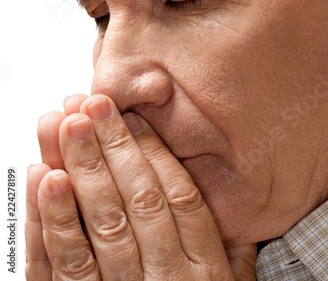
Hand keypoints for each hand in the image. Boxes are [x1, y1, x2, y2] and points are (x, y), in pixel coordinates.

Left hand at [26, 94, 256, 279]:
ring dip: (80, 173)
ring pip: (99, 228)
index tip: (134, 117)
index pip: (179, 198)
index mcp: (205, 271)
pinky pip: (64, 270)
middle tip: (92, 107)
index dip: (155, 154)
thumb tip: (239, 206)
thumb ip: (234, 250)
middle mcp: (166, 280)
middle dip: (112, 149)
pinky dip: (50, 224)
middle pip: (137, 203)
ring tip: (65, 128)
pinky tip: (44, 183)